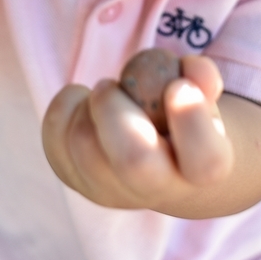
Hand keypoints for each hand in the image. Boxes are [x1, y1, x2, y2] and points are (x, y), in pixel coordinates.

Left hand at [41, 56, 233, 209]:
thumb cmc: (183, 118)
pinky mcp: (75, 180)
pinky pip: (55, 139)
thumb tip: (192, 69)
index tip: (178, 86)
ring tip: (105, 92)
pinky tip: (82, 101)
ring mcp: (110, 191)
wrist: (158, 161)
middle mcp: (156, 189)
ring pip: (84, 145)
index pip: (205, 161)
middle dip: (115, 111)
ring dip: (88, 104)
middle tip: (109, 84)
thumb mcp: (201, 96)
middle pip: (133, 162)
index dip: (192, 122)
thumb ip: (202, 77)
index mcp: (201, 170)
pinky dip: (64, 106)